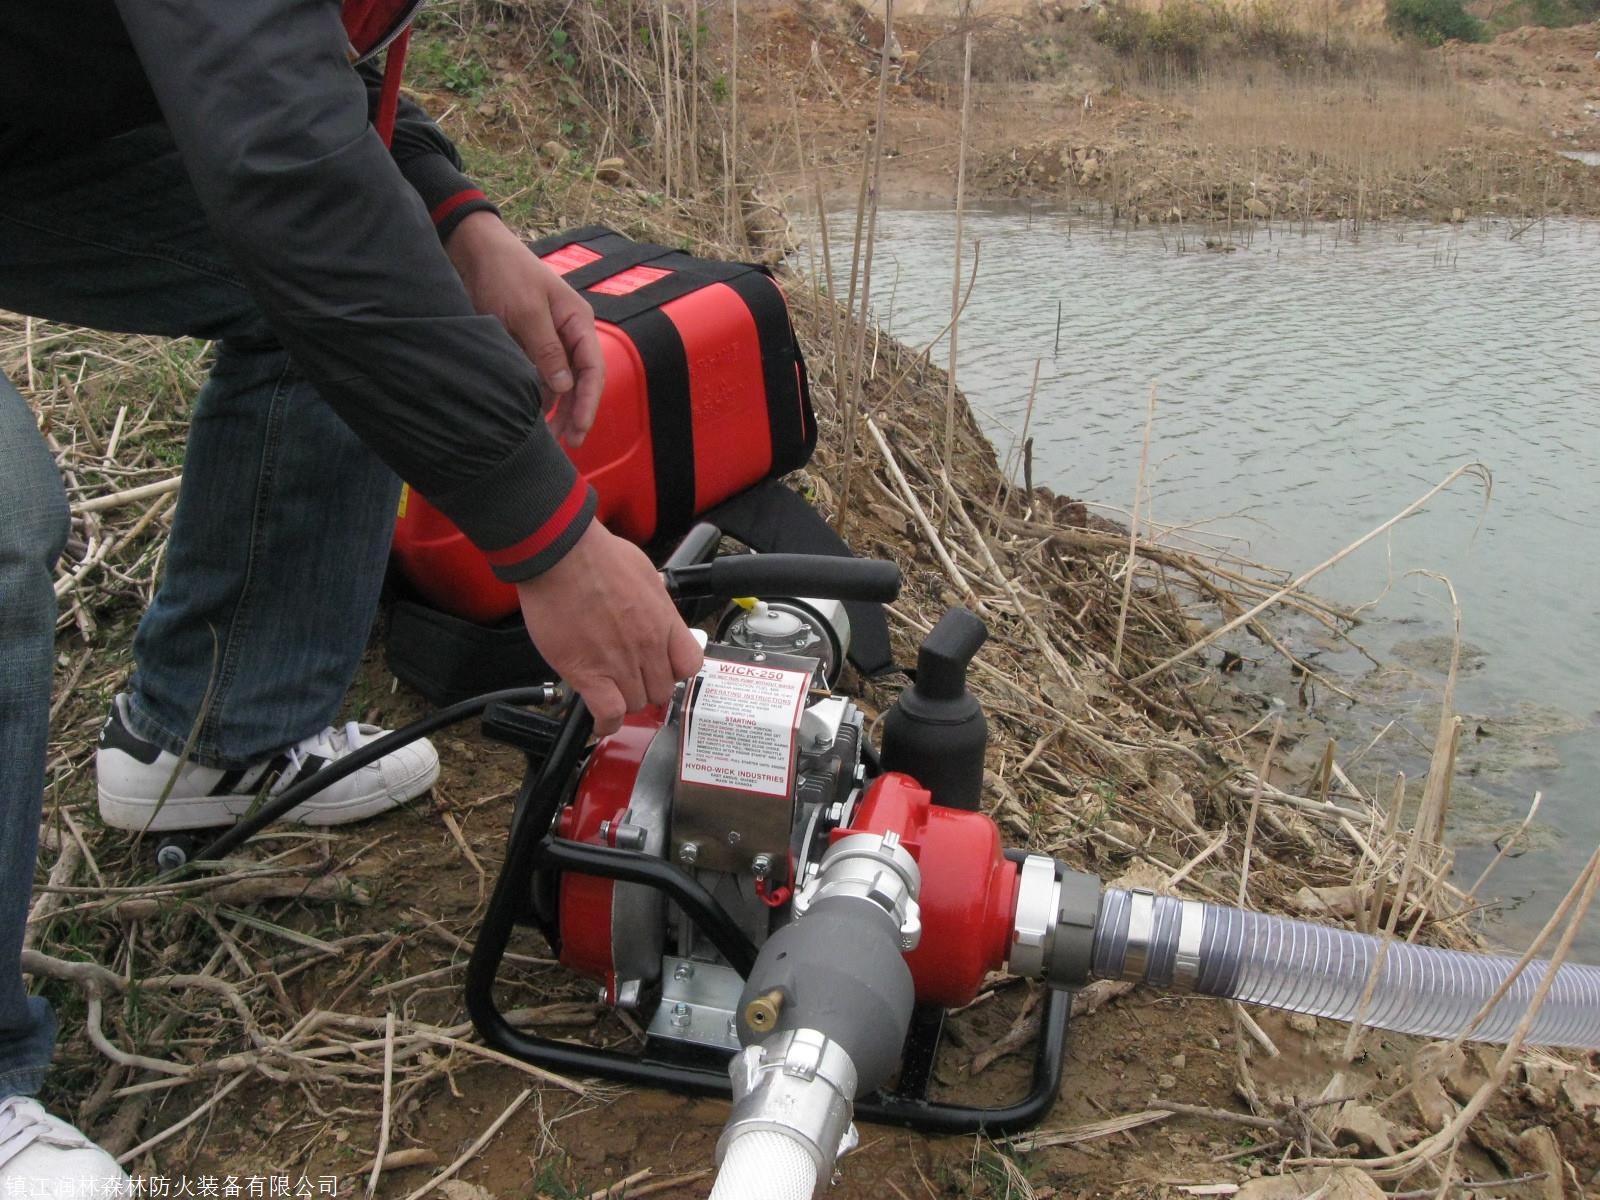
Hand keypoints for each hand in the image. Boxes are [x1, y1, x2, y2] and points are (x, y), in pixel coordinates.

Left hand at [446, 211, 604, 446]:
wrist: (474, 252)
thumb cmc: (506, 273)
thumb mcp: (527, 311)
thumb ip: (547, 350)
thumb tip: (564, 387)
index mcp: (578, 322)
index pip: (592, 370)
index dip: (588, 403)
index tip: (579, 430)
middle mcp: (567, 335)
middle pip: (579, 383)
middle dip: (575, 414)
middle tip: (566, 444)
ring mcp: (547, 342)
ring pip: (559, 384)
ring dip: (555, 410)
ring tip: (546, 438)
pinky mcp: (526, 346)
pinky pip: (537, 378)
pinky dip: (536, 398)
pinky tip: (530, 417)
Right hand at [515, 521, 703, 733]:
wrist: (562, 555)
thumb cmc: (596, 555)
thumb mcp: (643, 573)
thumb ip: (652, 600)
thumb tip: (651, 608)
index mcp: (663, 620)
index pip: (689, 664)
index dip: (675, 671)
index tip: (662, 669)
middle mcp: (647, 645)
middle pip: (661, 690)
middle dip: (646, 688)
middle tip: (629, 680)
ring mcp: (619, 662)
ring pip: (636, 704)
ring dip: (624, 701)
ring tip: (609, 692)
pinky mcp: (589, 673)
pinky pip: (608, 713)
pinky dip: (606, 722)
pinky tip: (601, 721)